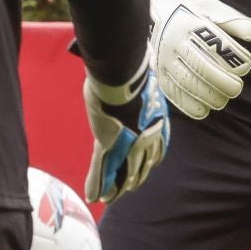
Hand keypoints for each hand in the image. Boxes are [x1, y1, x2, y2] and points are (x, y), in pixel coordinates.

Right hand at [83, 65, 170, 203]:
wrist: (124, 79)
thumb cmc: (135, 72)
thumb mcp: (144, 72)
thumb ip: (145, 66)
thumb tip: (149, 53)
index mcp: (156, 122)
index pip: (157, 147)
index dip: (152, 158)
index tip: (152, 164)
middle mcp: (144, 138)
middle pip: (142, 164)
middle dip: (136, 176)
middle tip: (130, 186)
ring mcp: (126, 144)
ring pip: (123, 171)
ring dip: (117, 186)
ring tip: (112, 197)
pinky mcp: (107, 146)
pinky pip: (100, 170)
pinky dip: (96, 184)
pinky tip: (93, 196)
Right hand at [148, 0, 250, 118]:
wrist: (157, 13)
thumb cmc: (192, 12)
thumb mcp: (212, 8)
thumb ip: (234, 20)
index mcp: (187, 22)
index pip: (212, 42)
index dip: (232, 56)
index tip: (246, 65)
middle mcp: (172, 41)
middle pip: (199, 66)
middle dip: (222, 81)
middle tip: (237, 88)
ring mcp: (163, 59)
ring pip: (187, 83)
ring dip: (209, 96)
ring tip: (223, 98)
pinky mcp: (159, 73)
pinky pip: (173, 94)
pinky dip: (190, 105)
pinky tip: (205, 109)